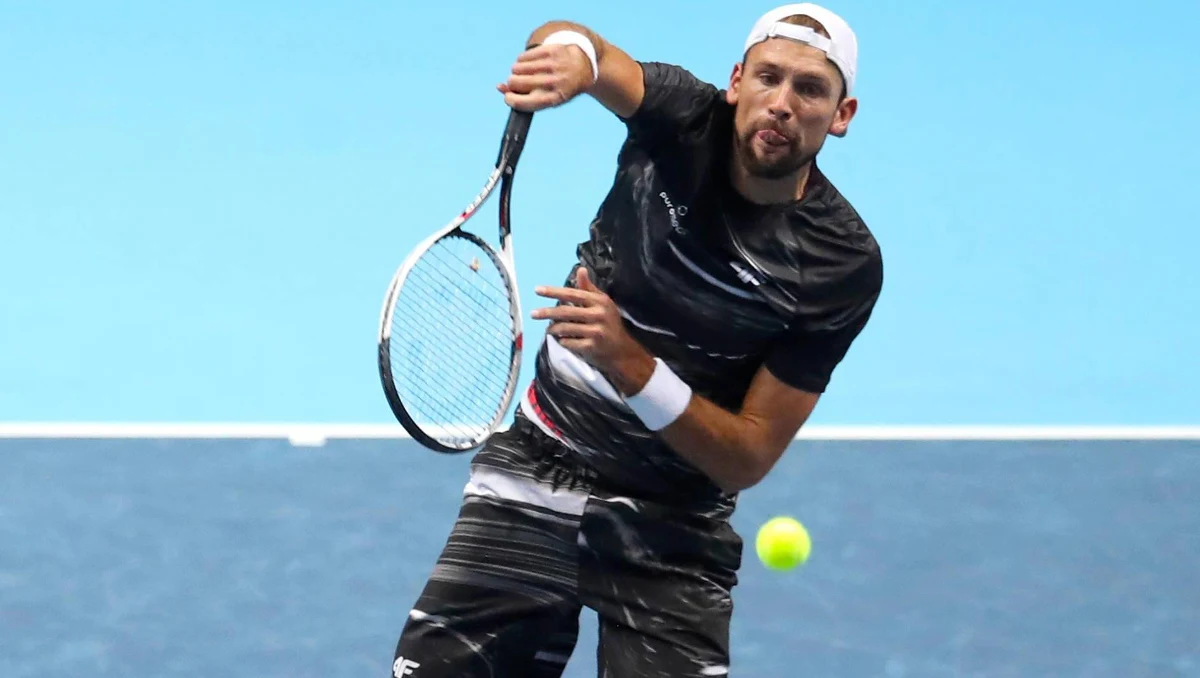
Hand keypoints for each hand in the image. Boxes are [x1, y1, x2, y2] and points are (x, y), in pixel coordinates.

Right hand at [498, 43, 593, 111]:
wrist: (582, 69)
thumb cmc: (558, 88)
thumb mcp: (545, 98)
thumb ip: (522, 96)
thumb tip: (499, 87)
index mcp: (551, 99)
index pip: (519, 102)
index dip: (509, 99)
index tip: (509, 96)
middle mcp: (552, 83)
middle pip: (514, 82)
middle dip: (512, 83)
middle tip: (520, 82)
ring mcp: (551, 65)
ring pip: (517, 68)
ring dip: (517, 71)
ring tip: (526, 72)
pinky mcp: (550, 51)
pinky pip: (523, 56)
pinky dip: (522, 60)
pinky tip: (530, 63)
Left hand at [532, 268, 654, 392]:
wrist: (623, 351)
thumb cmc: (610, 324)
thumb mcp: (602, 304)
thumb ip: (589, 288)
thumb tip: (580, 269)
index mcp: (600, 301)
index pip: (573, 294)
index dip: (554, 292)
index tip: (537, 290)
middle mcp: (599, 314)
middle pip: (566, 312)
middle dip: (547, 312)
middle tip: (533, 313)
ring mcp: (596, 331)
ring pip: (565, 328)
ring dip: (553, 329)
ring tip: (548, 329)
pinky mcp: (592, 346)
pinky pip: (569, 342)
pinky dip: (562, 341)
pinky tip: (561, 340)